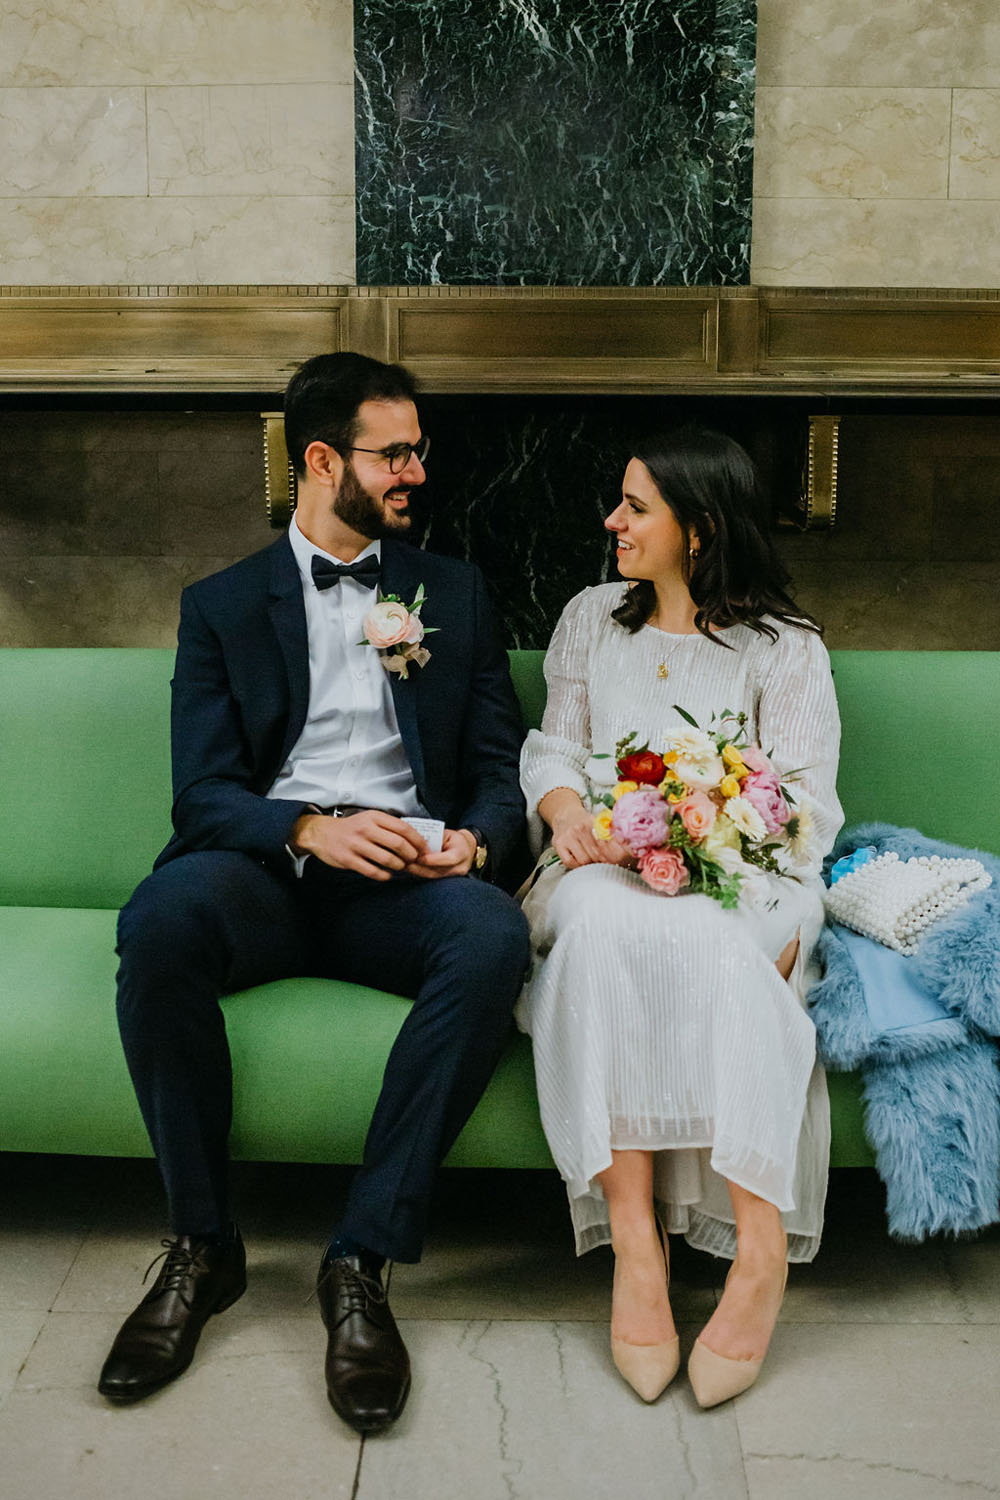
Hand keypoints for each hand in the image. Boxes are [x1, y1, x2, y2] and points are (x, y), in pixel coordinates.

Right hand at [289, 810, 427, 880]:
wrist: (322, 834)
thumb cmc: (352, 828)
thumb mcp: (370, 819)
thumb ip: (389, 827)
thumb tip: (416, 840)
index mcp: (374, 817)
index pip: (404, 828)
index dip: (418, 841)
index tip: (425, 850)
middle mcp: (365, 829)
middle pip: (398, 844)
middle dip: (411, 855)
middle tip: (414, 861)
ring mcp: (356, 845)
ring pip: (387, 859)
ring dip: (399, 866)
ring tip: (400, 867)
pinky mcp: (348, 859)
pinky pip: (372, 871)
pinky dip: (384, 876)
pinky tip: (387, 875)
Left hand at [408, 827, 476, 879]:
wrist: (467, 850)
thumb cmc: (455, 840)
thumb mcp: (447, 835)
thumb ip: (435, 839)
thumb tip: (417, 842)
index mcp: (462, 853)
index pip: (447, 859)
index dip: (431, 860)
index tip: (417, 857)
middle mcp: (460, 868)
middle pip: (437, 871)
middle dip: (419, 868)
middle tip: (405, 863)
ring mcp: (454, 876)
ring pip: (432, 877)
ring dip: (417, 872)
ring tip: (404, 867)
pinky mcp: (446, 880)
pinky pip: (431, 878)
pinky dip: (419, 874)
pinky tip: (409, 870)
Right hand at [550, 804, 631, 870]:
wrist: (564, 814)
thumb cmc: (585, 822)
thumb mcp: (599, 822)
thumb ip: (612, 833)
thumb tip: (630, 848)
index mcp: (593, 822)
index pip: (607, 844)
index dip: (615, 856)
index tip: (620, 861)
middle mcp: (580, 828)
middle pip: (597, 854)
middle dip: (604, 861)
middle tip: (607, 863)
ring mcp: (568, 837)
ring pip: (584, 860)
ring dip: (590, 863)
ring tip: (592, 859)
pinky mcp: (559, 844)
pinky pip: (570, 862)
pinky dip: (576, 865)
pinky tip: (578, 859)